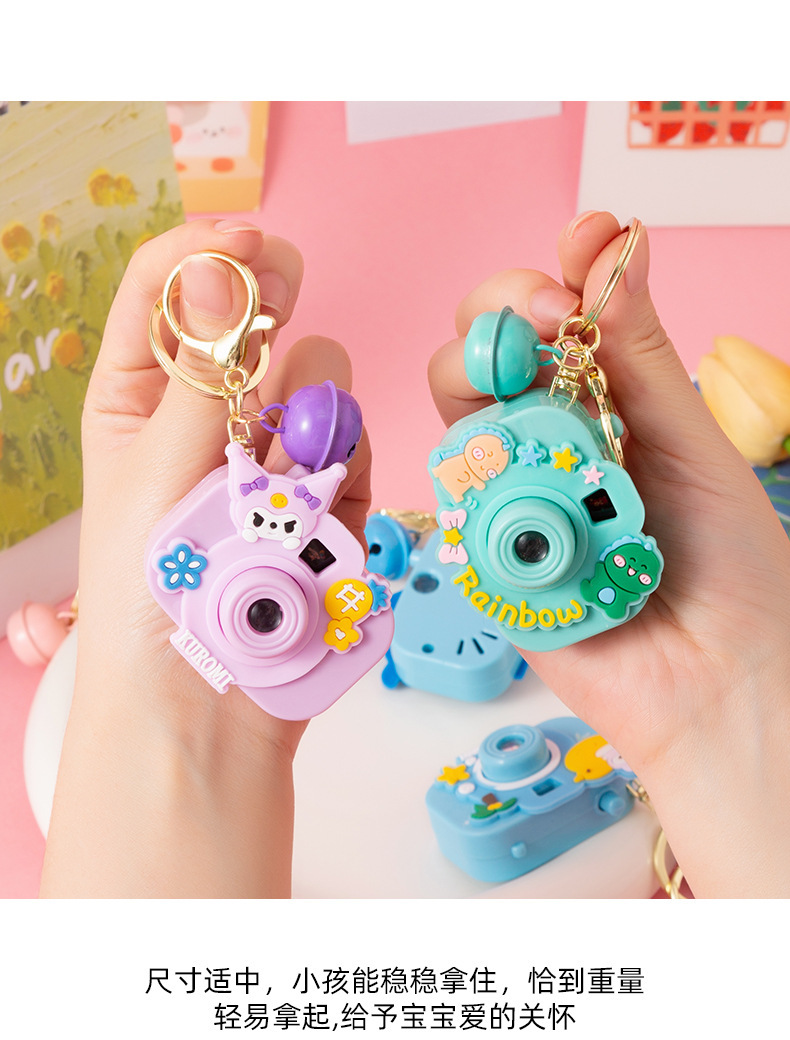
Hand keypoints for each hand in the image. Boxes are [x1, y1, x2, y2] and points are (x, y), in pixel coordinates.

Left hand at [40, 219, 371, 896]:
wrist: (211, 703)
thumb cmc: (157, 591)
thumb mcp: (155, 464)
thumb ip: (199, 363)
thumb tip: (219, 258)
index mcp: (141, 397)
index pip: (169, 289)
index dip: (210, 251)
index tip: (254, 244)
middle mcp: (210, 415)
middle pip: (255, 319)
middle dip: (273, 317)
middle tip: (280, 321)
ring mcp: (274, 454)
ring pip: (319, 376)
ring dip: (310, 409)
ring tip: (285, 474)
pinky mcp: (326, 495)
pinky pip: (353, 444)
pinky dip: (342, 467)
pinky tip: (319, 509)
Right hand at [429, 211, 789, 896]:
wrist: (717, 681)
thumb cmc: (730, 565)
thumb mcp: (693, 441)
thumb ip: (639, 353)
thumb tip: (613, 242)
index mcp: (603, 402)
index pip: (552, 315)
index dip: (554, 269)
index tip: (583, 241)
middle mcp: (545, 438)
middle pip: (484, 347)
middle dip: (499, 309)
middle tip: (545, 312)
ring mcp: (507, 490)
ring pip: (454, 406)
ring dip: (474, 373)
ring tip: (524, 387)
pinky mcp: (479, 548)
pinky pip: (450, 491)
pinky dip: (470, 468)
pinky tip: (510, 473)